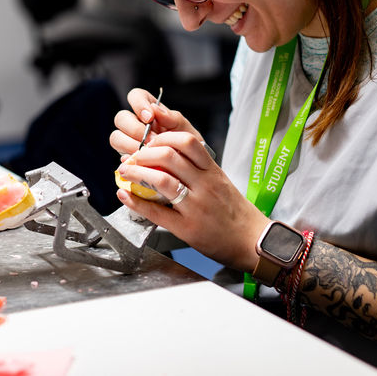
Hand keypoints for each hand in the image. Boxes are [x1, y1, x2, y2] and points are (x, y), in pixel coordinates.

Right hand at [109, 87, 201, 157]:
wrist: (188, 165)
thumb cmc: (185, 142)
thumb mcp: (183, 127)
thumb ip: (171, 117)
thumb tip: (154, 109)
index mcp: (148, 109)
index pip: (135, 96)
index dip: (138, 104)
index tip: (150, 118)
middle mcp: (134, 122)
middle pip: (121, 118)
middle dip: (134, 129)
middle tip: (151, 140)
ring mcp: (128, 140)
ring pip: (116, 137)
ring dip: (131, 146)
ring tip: (148, 153)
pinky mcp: (127, 157)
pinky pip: (121, 157)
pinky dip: (132, 160)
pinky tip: (145, 164)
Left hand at [109, 90, 268, 271]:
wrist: (252, 240)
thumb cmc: (234, 212)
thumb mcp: (220, 182)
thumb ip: (198, 170)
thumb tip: (166, 157)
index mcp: (212, 172)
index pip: (187, 142)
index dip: (163, 137)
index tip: (150, 140)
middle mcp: (205, 185)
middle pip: (170, 156)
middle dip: (144, 153)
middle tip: (133, 157)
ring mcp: (196, 207)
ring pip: (161, 180)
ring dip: (136, 173)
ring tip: (125, 171)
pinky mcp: (188, 228)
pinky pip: (157, 212)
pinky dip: (137, 202)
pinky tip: (125, 196)